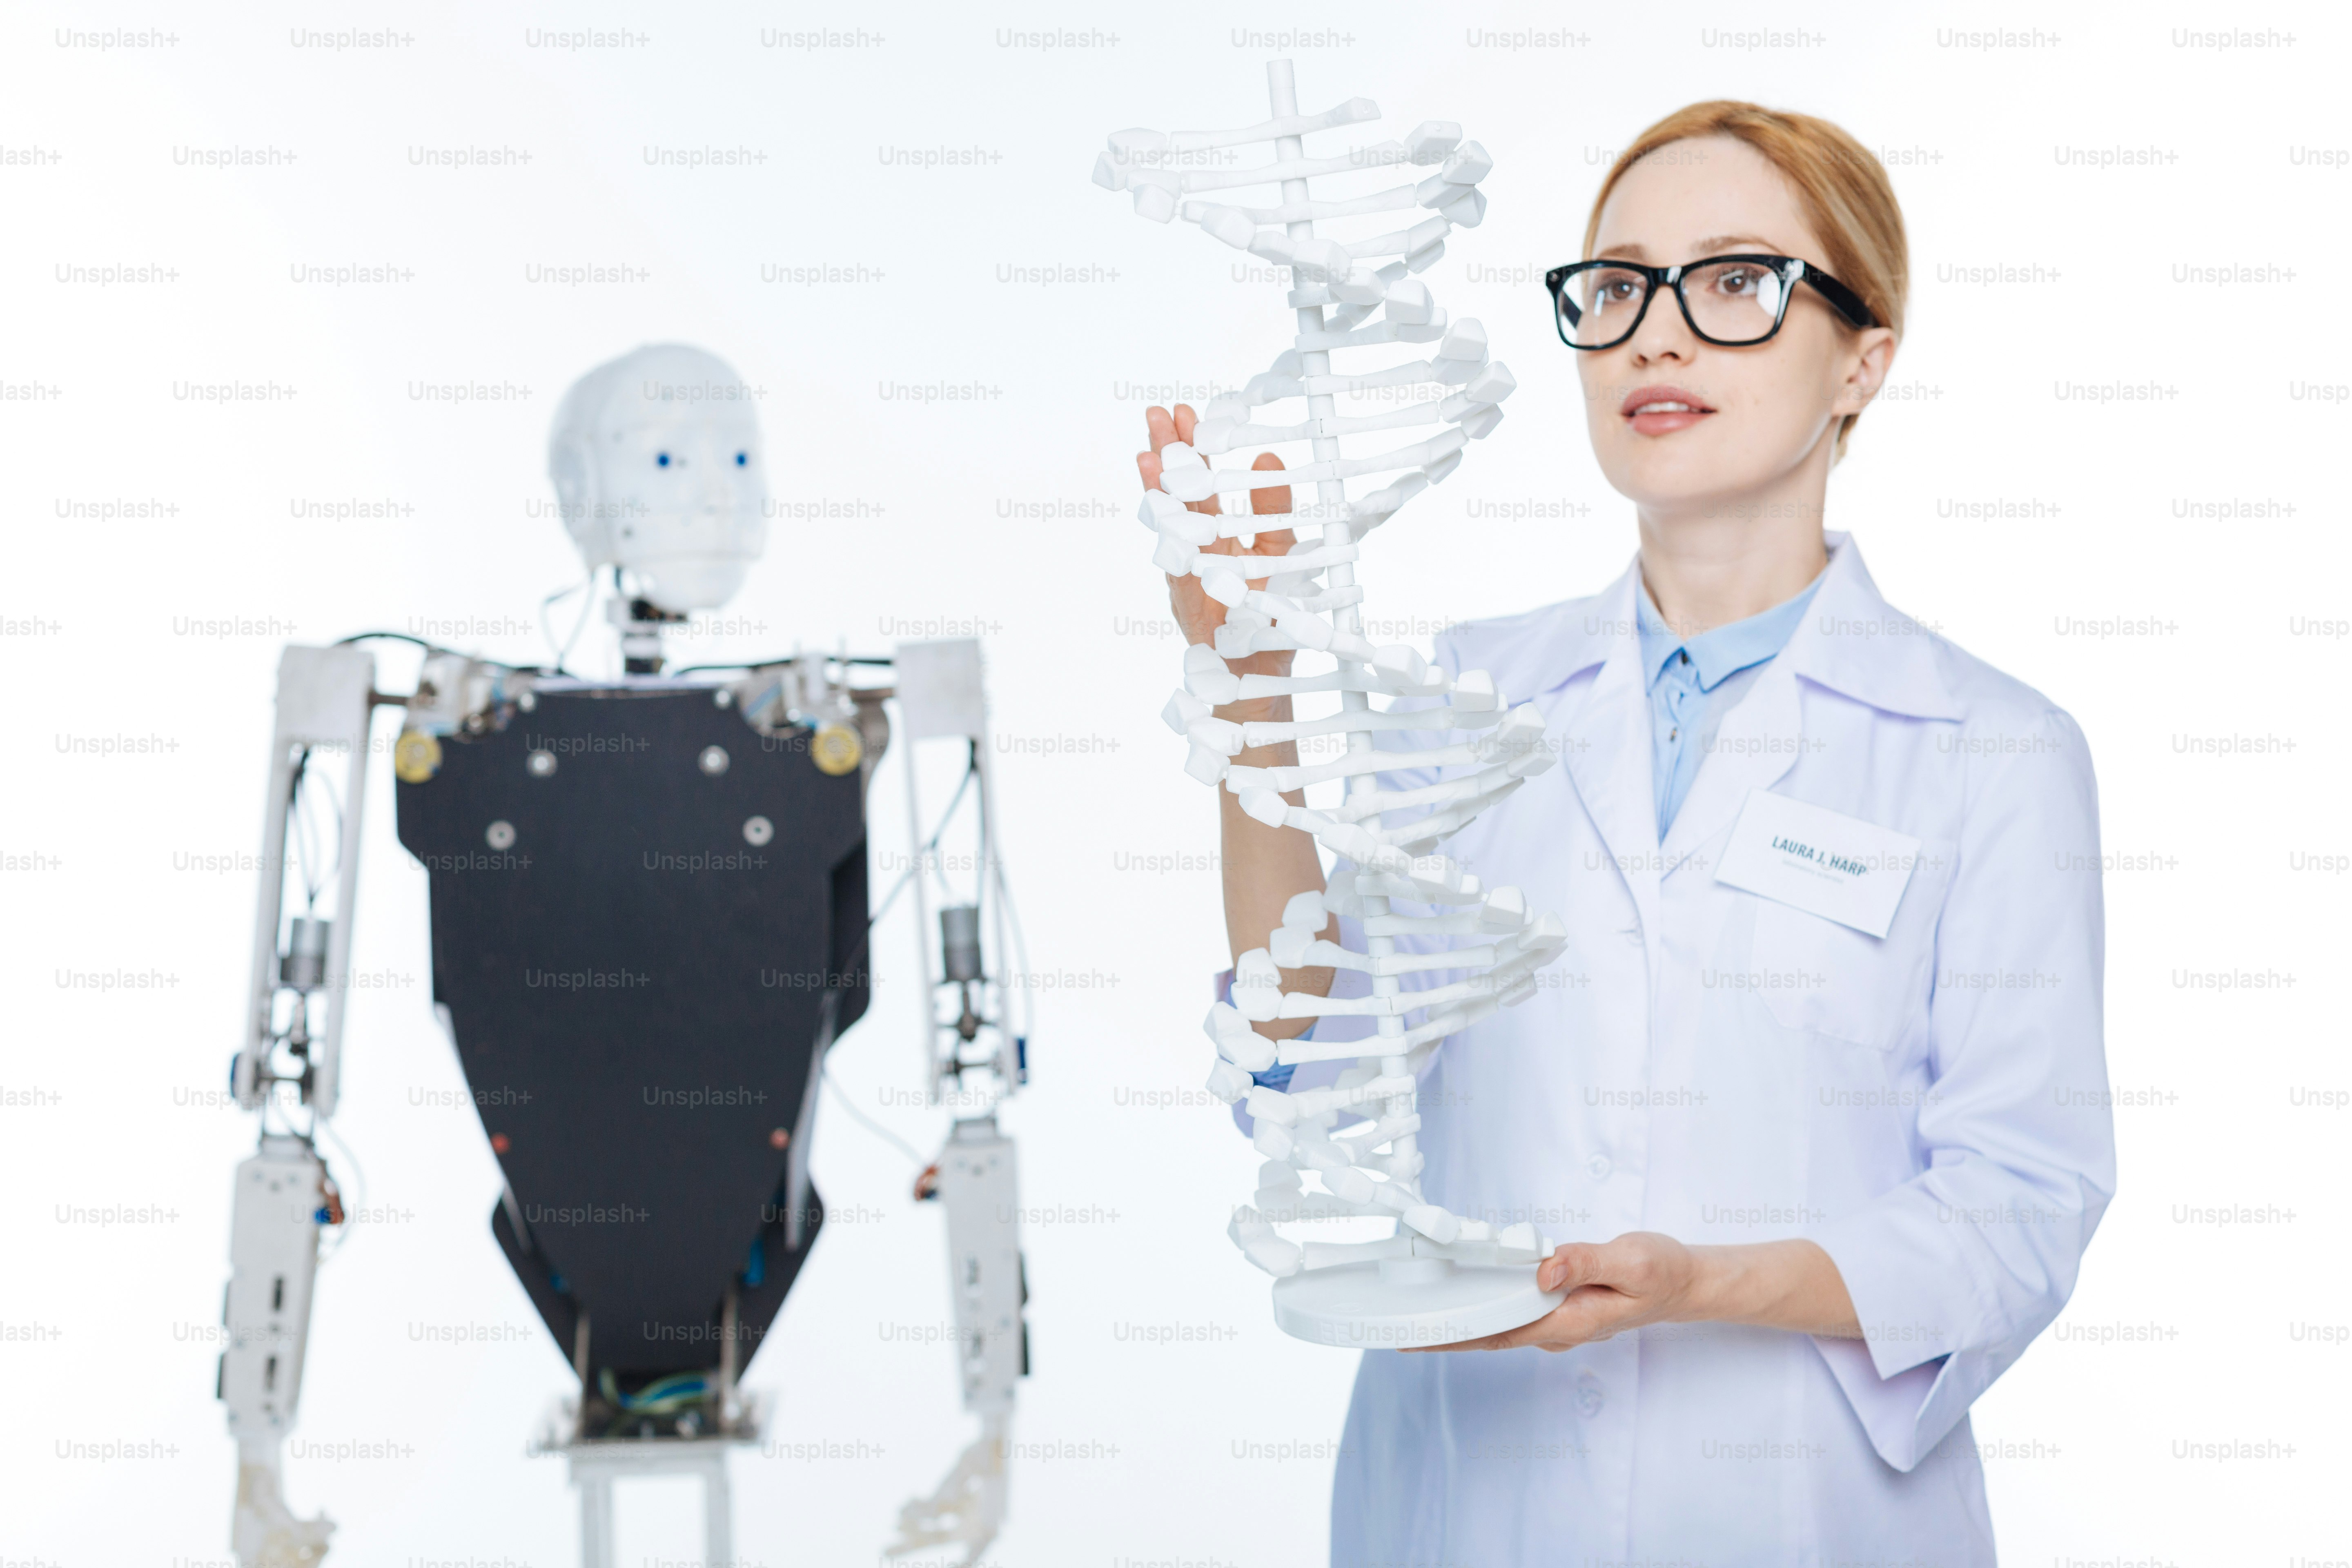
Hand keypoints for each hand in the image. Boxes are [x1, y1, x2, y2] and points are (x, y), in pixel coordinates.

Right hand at [1137, 403, 1295, 700]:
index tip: (1184, 412)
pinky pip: (1181, 577)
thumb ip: (1273, 511)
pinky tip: (1163, 520)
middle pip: (1178, 500)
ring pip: (1171, 533)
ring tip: (1149, 455)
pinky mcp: (1193, 613)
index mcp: (1215, 541)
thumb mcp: (1280, 554)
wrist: (1261, 681)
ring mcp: (1189, 583)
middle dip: (1168, 458)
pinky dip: (1174, 550)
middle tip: (1156, 414)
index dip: (1192, 451)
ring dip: (1160, 494)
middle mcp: (1195, 557)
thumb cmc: (1268, 619)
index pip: (1200, 488)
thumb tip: (1269, 457)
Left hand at [1407, 1234, 1861, 1352]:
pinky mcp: (1559, 1309)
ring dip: (1459, 1322)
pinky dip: (1483, 1308)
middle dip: (1441, 1332)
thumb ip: (1585, 1261)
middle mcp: (1557, 1329)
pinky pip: (1512, 1314)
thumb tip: (1542, 1269)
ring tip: (1415, 1313)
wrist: (1688, 1282)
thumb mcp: (1631, 1259)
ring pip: (1497, 1326)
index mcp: (1568, 1320)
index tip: (1411, 1334)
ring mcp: (1557, 1323)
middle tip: (1392, 1325)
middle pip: (1487, 1335)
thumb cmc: (1662, 1270)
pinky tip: (1464, 1298)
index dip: (1452, 1334)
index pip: (1497, 1332)